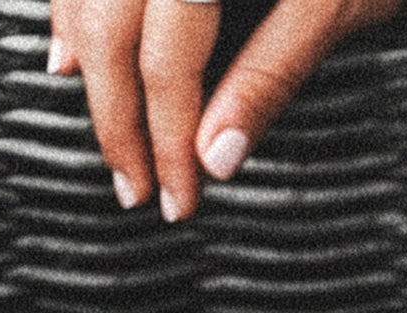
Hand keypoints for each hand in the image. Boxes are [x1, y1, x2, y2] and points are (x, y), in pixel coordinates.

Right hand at [48, 0, 400, 220]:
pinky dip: (75, 3)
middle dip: (115, 115)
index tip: (176, 199)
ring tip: (99, 124)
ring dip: (84, 57)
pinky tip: (71, 44)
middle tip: (133, 189)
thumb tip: (218, 157)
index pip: (163, 60)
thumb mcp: (336, 5)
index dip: (164, 138)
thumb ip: (273, 73)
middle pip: (107, 24)